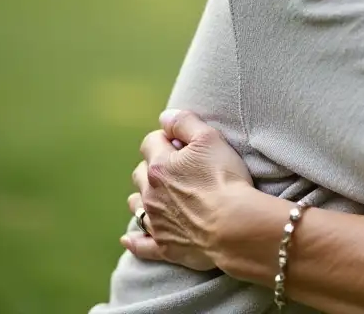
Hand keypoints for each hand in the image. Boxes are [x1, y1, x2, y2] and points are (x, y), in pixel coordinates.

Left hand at [121, 110, 253, 270]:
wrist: (233, 226)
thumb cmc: (225, 179)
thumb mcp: (210, 139)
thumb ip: (185, 123)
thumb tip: (165, 116)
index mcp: (160, 167)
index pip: (151, 142)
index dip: (165, 138)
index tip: (182, 141)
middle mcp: (151, 194)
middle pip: (140, 173)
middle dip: (153, 166)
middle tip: (176, 167)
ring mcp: (155, 221)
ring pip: (137, 205)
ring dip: (143, 197)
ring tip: (159, 196)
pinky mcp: (163, 246)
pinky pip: (140, 244)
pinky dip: (135, 240)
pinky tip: (130, 238)